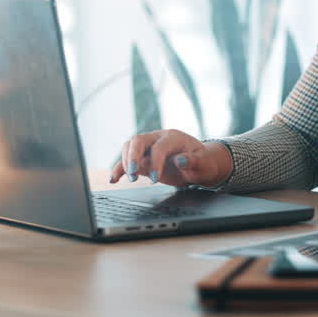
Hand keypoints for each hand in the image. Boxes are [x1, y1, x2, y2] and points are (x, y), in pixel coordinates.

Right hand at [110, 129, 232, 187]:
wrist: (200, 164)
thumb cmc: (203, 162)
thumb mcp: (204, 163)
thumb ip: (193, 161)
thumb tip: (180, 160)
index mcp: (174, 137)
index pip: (159, 146)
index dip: (156, 161)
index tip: (156, 179)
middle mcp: (158, 138)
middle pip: (139, 140)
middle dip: (133, 156)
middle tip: (133, 173)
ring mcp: (149, 147)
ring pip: (130, 147)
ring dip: (126, 161)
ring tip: (130, 178)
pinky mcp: (143, 159)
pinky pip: (127, 160)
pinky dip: (119, 168)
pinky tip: (113, 179)